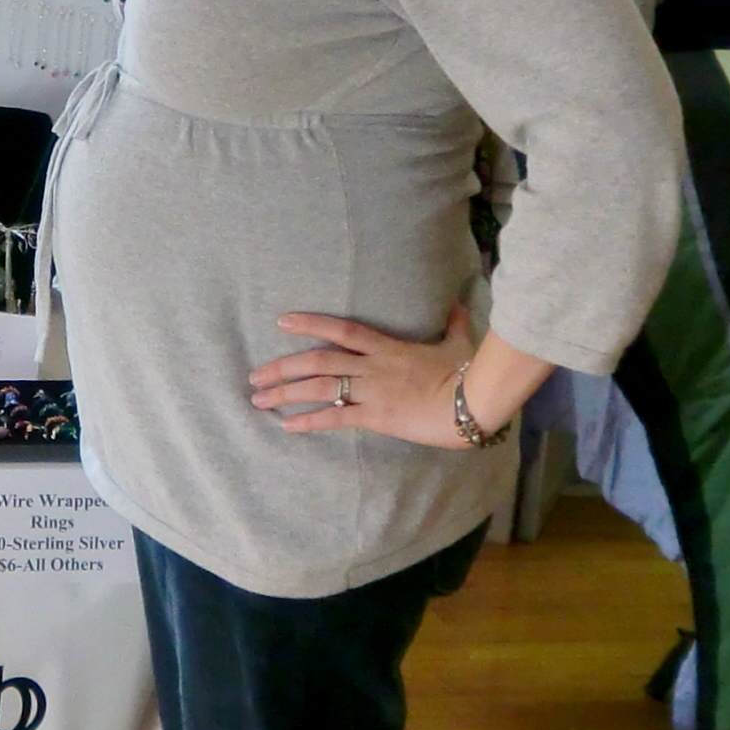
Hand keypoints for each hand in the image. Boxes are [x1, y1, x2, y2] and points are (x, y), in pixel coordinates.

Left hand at [247, 304, 473, 448]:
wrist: (474, 403)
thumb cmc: (469, 373)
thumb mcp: (460, 343)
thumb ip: (453, 323)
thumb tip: (459, 304)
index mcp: (387, 348)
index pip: (342, 329)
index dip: (311, 323)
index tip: (281, 322)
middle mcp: (372, 367)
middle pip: (317, 361)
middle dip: (282, 367)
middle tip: (255, 375)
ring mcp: (371, 391)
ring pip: (319, 388)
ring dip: (285, 393)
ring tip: (258, 399)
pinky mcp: (376, 417)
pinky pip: (335, 418)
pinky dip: (309, 421)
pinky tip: (287, 425)